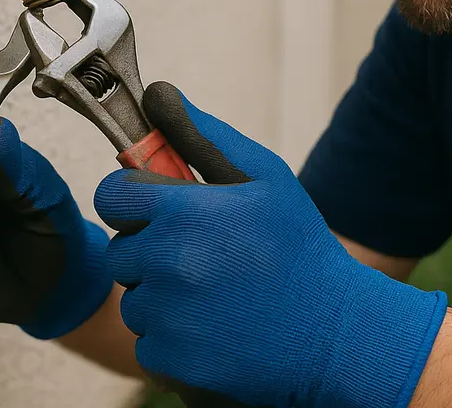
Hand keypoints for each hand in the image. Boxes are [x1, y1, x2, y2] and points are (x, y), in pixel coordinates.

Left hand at [94, 83, 448, 407]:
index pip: (112, 195)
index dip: (135, 201)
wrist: (338, 335)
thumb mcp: (264, 178)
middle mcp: (167, 262)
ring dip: (162, 297)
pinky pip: (148, 342)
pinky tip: (216, 329)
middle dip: (151, 250)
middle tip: (204, 257)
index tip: (163, 212)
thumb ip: (202, 135)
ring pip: (133, 298)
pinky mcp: (171, 359)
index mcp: (183, 211)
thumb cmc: (301, 248)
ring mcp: (167, 315)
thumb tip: (157, 93)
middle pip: (121, 250)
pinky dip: (173, 339)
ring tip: (216, 296)